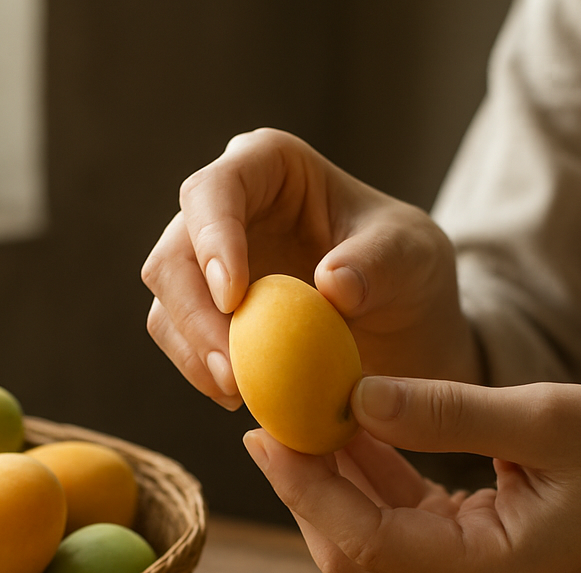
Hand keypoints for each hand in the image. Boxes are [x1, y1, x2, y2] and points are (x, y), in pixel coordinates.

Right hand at [141, 128, 479, 410]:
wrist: (403, 320)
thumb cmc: (406, 267)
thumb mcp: (414, 257)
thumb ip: (380, 264)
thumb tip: (332, 285)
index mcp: (266, 166)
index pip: (215, 191)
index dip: (213, 239)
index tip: (234, 296)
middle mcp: (222, 209)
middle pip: (173, 255)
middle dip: (194, 316)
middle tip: (232, 371)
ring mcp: (206, 264)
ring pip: (166, 306)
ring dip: (193, 354)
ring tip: (240, 393)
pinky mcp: (205, 315)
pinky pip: (183, 345)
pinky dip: (204, 375)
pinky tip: (243, 398)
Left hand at [242, 375, 580, 572]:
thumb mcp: (545, 418)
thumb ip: (445, 411)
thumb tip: (353, 394)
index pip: (368, 540)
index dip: (308, 488)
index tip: (266, 431)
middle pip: (358, 553)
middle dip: (308, 490)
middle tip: (266, 421)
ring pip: (374, 546)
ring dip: (335, 486)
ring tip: (296, 419)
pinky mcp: (477, 570)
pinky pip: (405, 532)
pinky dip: (374, 487)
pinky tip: (350, 434)